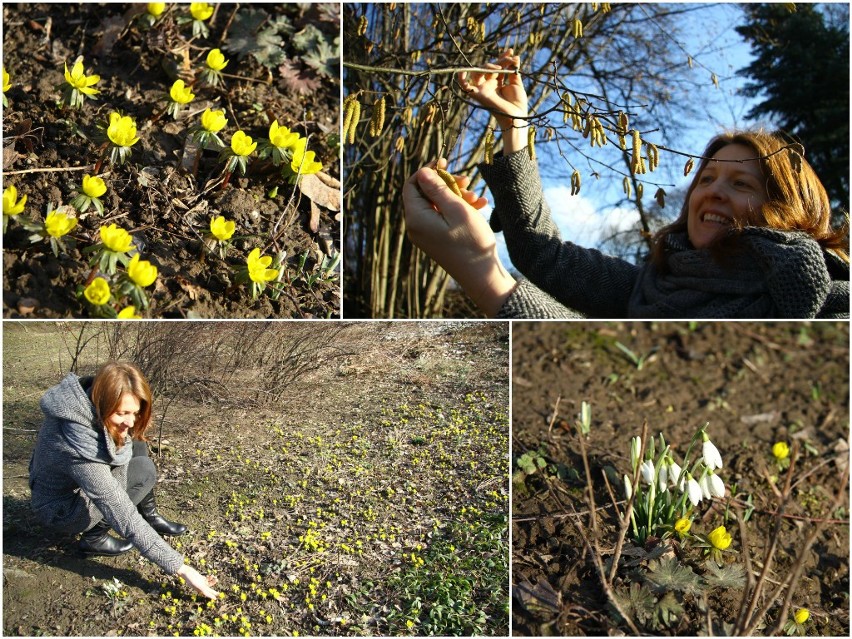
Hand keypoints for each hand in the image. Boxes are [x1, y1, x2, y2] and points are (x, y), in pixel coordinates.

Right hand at [177, 564, 219, 599]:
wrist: (186, 571)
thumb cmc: (190, 577)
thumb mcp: (195, 583)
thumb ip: (201, 588)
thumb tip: (205, 592)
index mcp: (198, 589)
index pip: (206, 593)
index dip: (210, 596)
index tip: (215, 599)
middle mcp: (199, 586)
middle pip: (208, 590)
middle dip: (213, 592)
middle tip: (219, 594)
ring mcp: (200, 582)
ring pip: (208, 584)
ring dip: (212, 582)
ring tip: (216, 578)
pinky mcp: (200, 578)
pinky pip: (207, 579)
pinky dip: (210, 578)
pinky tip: (212, 576)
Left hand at [403, 159, 515, 316]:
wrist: (481, 275)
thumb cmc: (471, 242)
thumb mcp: (457, 209)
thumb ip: (438, 189)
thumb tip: (422, 172)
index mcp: (416, 218)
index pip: (411, 185)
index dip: (427, 171)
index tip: (445, 162)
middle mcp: (416, 227)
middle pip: (425, 194)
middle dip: (446, 184)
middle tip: (466, 180)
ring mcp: (426, 234)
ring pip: (437, 204)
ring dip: (456, 196)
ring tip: (477, 197)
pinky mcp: (436, 239)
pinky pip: (443, 217)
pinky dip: (458, 209)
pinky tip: (479, 206)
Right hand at [458, 49, 527, 131]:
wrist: (516, 117)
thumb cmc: (517, 105)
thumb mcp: (516, 84)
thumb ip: (514, 71)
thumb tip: (516, 57)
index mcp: (497, 84)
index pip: (496, 67)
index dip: (503, 58)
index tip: (511, 52)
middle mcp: (488, 86)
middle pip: (489, 67)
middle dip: (500, 60)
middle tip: (510, 59)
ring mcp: (483, 89)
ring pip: (479, 72)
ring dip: (489, 66)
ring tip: (500, 67)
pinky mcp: (479, 95)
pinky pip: (465, 87)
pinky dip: (461, 80)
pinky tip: (461, 72)